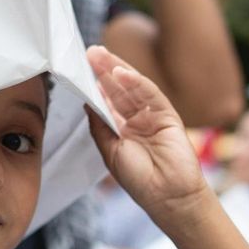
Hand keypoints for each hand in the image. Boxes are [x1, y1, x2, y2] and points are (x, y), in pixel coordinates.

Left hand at [84, 45, 208, 216]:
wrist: (167, 196)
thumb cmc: (139, 179)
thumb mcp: (110, 150)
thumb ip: (100, 124)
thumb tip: (86, 101)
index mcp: (121, 128)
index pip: (107, 99)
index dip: (94, 83)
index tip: (80, 67)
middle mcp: (136, 118)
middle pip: (118, 89)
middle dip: (103, 70)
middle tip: (89, 52)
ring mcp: (152, 115)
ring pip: (133, 87)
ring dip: (117, 70)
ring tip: (100, 55)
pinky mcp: (167, 115)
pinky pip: (151, 94)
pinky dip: (136, 82)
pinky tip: (121, 72)